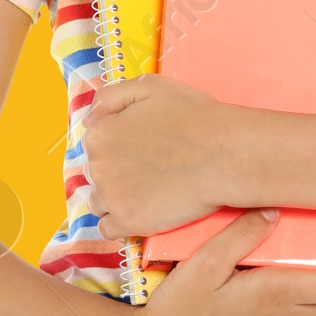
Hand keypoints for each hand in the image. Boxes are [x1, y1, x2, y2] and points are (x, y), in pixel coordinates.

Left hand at [82, 73, 242, 236]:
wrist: (225, 155)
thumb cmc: (194, 118)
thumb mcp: (150, 86)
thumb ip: (111, 96)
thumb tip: (90, 117)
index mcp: (99, 133)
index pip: (94, 145)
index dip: (118, 146)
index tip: (141, 149)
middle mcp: (97, 165)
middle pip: (95, 174)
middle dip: (117, 172)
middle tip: (150, 169)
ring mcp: (111, 196)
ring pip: (99, 202)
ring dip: (117, 198)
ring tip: (148, 191)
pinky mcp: (128, 222)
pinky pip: (108, 229)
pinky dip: (122, 223)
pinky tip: (144, 211)